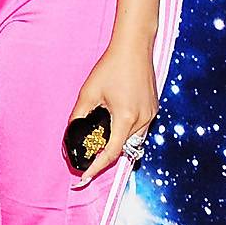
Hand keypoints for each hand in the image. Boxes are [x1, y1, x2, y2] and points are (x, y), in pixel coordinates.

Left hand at [67, 36, 157, 186]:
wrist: (134, 47)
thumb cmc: (111, 67)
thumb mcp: (89, 92)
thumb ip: (78, 115)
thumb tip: (72, 131)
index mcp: (126, 118)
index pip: (111, 153)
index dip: (97, 167)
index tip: (84, 177)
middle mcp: (142, 119)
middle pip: (124, 149)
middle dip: (107, 155)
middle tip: (89, 156)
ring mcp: (151, 114)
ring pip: (134, 140)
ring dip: (119, 143)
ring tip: (102, 139)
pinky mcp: (153, 108)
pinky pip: (140, 129)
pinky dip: (127, 132)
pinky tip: (116, 123)